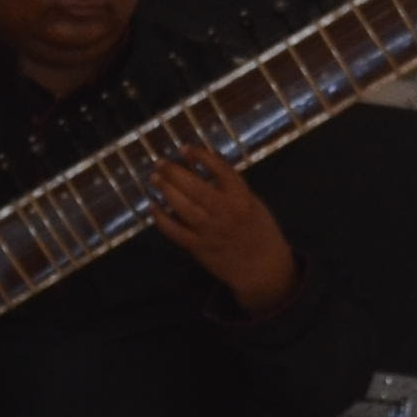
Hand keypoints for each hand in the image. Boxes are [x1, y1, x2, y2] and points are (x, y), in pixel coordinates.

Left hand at [149, 154, 298, 315]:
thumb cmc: (259, 231)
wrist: (263, 267)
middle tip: (161, 162)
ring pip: (183, 207)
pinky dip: (162, 219)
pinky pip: (176, 231)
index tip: (185, 148)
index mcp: (243, 198)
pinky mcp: (199, 248)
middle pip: (196, 188)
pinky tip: (153, 207)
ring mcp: (211, 231)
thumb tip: (202, 168)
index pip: (220, 170)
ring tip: (155, 178)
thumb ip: (232, 189)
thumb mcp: (254, 204)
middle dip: (175, 173)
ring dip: (166, 191)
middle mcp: (226, 212)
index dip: (201, 156)